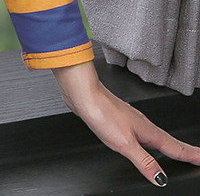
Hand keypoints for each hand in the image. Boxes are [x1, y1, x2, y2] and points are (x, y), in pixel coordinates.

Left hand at [52, 61, 199, 186]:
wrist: (83, 93)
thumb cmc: (102, 112)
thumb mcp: (125, 143)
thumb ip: (144, 161)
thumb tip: (160, 178)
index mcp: (148, 132)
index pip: (175, 148)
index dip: (191, 155)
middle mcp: (143, 125)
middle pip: (169, 141)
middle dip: (185, 150)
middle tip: (198, 157)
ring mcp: (132, 121)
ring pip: (156, 136)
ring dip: (169, 145)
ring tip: (177, 152)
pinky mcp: (120, 120)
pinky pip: (142, 134)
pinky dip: (151, 141)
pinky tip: (144, 143)